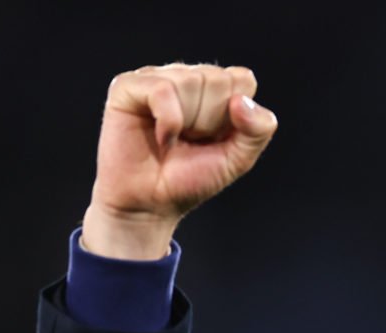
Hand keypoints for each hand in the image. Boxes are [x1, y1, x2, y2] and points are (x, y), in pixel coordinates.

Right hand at [81, 63, 278, 259]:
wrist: (150, 203)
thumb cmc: (189, 179)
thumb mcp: (238, 159)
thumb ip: (258, 131)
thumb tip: (241, 101)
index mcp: (215, 89)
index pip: (242, 79)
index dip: (235, 117)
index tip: (216, 138)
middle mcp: (186, 77)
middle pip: (218, 80)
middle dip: (210, 122)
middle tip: (191, 142)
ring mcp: (156, 78)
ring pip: (190, 82)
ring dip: (188, 123)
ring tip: (174, 140)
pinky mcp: (128, 86)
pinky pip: (162, 90)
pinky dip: (168, 121)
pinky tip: (162, 138)